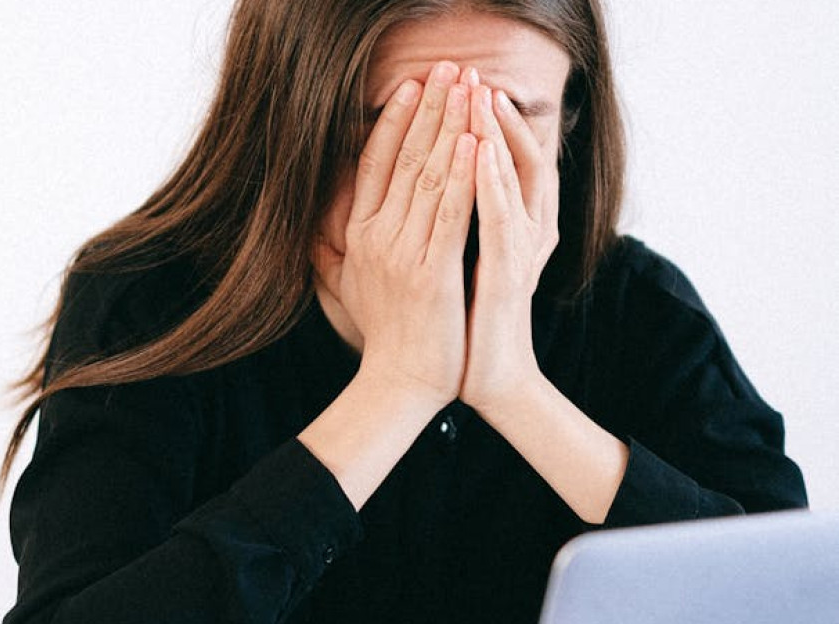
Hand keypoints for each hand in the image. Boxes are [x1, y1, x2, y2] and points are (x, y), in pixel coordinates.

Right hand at [312, 61, 476, 406]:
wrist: (399, 382)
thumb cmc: (385, 334)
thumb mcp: (352, 283)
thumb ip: (341, 248)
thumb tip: (326, 223)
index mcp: (359, 234)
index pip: (375, 163)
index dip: (395, 121)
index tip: (412, 85)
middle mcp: (375, 237)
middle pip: (404, 158)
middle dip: (430, 107)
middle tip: (449, 67)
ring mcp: (402, 253)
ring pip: (429, 176)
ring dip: (451, 126)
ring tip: (468, 87)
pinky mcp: (431, 272)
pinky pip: (450, 213)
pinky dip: (463, 175)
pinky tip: (476, 142)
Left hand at [457, 80, 560, 414]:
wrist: (486, 378)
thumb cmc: (463, 324)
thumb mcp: (448, 266)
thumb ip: (440, 230)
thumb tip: (406, 200)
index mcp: (500, 227)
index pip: (488, 162)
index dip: (470, 124)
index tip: (447, 89)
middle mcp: (517, 231)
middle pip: (505, 158)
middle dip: (484, 115)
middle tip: (468, 74)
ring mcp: (517, 250)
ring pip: (510, 178)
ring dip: (493, 133)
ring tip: (477, 94)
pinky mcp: (509, 273)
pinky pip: (501, 218)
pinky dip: (491, 181)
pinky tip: (479, 151)